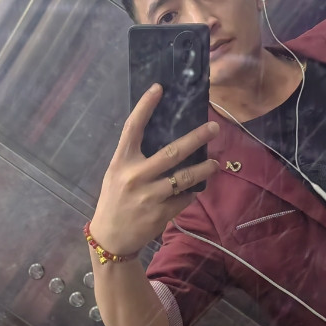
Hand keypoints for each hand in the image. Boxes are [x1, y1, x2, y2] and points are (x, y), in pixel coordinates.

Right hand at [90, 83, 219, 254]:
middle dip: (196, 138)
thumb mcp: (116, 175)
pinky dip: (190, 194)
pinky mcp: (161, 213)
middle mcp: (135, 176)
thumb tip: (166, 141)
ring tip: (215, 163)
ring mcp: (149, 196)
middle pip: (171, 152)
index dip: (145, 106)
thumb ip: (135, 159)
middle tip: (214, 127)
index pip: (132, 128)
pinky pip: (183, 199)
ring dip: (204, 168)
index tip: (159, 88)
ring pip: (185, 178)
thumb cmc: (114, 201)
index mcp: (121, 163)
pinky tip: (192, 191)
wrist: (110, 237)